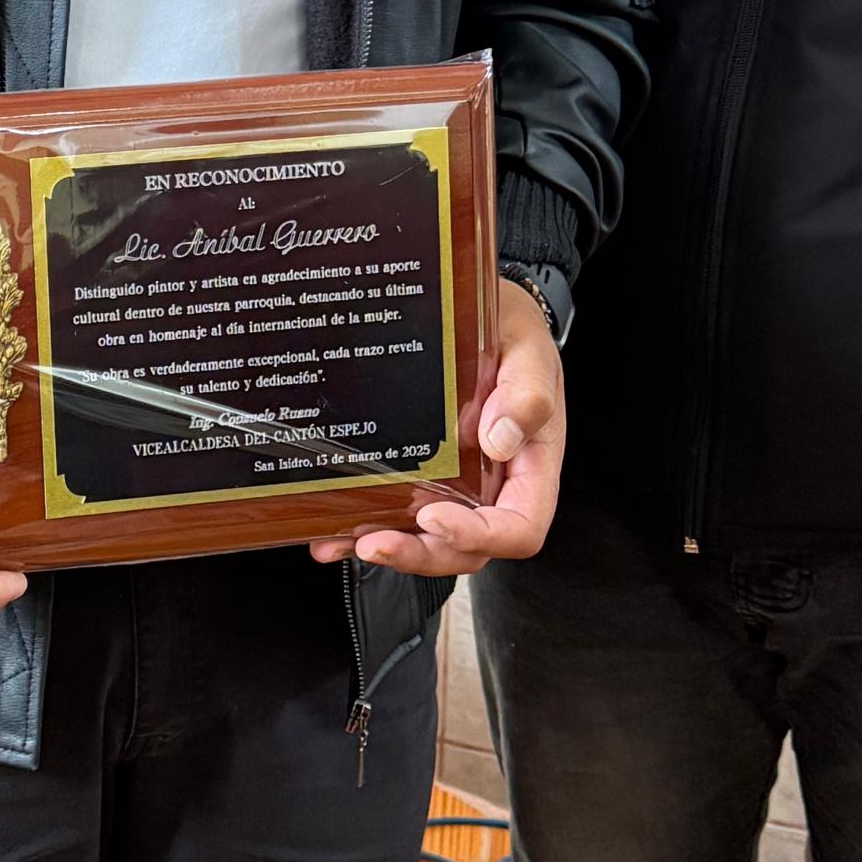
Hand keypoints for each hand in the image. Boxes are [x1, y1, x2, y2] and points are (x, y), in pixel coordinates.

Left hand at [311, 275, 565, 577]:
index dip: (479, 535)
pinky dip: (363, 528)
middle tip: (376, 542)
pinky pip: (399, 514)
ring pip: (432, 541)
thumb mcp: (527, 348)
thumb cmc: (514, 331)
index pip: (519, 526)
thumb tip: (500, 440)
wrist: (481, 308)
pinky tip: (330, 532)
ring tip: (348, 542)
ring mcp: (460, 483)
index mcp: (531, 464)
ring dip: (392, 549)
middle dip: (422, 553)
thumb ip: (526, 394)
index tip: (435, 515)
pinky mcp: (426, 473)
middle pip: (469, 548)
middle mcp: (496, 483)